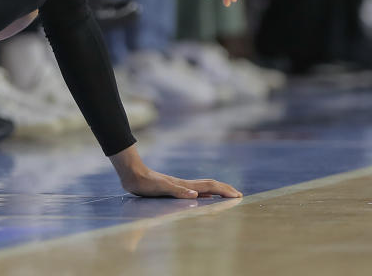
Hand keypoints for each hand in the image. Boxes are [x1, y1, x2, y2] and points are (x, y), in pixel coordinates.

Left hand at [110, 145, 241, 198]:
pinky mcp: (173, 188)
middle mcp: (185, 185)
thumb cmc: (145, 183)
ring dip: (217, 190)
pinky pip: (194, 191)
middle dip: (225, 189)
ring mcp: (180, 185)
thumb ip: (177, 191)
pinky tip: (205, 197)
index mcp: (185, 185)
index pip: (210, 187)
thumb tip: (195, 194)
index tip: (237, 195)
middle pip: (210, 185)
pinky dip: (205, 193)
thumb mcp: (160, 188)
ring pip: (203, 187)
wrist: (132, 174)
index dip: (224, 191)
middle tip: (239, 195)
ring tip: (227, 195)